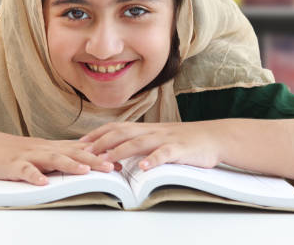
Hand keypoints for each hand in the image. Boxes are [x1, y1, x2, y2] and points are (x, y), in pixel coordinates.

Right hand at [0, 132, 114, 185]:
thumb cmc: (19, 151)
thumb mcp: (45, 151)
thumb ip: (64, 156)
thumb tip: (89, 162)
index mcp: (54, 147)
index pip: (81, 149)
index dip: (102, 155)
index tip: (121, 161)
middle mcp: (46, 149)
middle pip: (73, 152)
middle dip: (93, 159)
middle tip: (112, 166)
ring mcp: (30, 156)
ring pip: (53, 158)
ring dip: (70, 164)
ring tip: (85, 171)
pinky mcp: (14, 165)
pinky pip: (25, 170)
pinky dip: (34, 175)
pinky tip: (43, 182)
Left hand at [79, 121, 221, 170]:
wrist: (213, 137)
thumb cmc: (184, 141)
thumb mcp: (158, 138)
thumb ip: (139, 142)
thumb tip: (116, 152)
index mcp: (146, 129)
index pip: (116, 127)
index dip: (98, 134)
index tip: (80, 143)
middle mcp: (152, 131)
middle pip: (122, 132)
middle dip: (102, 142)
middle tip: (85, 152)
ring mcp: (166, 139)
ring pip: (139, 142)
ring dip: (120, 151)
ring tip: (106, 160)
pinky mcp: (180, 149)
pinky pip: (165, 154)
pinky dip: (153, 160)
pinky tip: (143, 167)